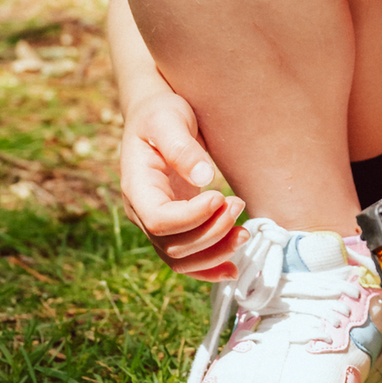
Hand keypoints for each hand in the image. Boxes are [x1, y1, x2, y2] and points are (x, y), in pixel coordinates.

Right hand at [119, 89, 243, 281]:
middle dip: (212, 233)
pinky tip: (233, 268)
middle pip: (173, 246)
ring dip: (216, 252)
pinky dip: (210, 269)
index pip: (158, 220)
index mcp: (136, 186)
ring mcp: (156, 223)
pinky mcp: (175, 226)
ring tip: (245, 232)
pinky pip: (187, 260)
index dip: (191, 217)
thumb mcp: (168, 120)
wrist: (156, 116)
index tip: (219, 196)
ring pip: (181, 259)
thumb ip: (183, 147)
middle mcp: (141, 211)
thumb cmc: (161, 113)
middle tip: (238, 203)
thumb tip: (204, 177)